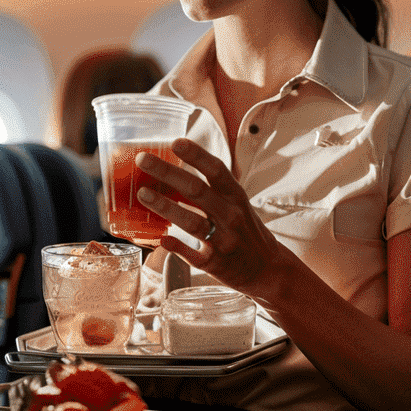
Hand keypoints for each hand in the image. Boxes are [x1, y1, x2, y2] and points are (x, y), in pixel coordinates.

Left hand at [134, 137, 297, 296]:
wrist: (267, 268)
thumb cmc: (245, 230)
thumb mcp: (236, 204)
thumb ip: (211, 189)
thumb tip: (171, 169)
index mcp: (236, 196)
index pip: (217, 170)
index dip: (197, 155)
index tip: (176, 142)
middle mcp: (231, 216)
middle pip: (197, 190)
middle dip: (168, 173)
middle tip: (143, 160)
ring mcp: (224, 240)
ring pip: (192, 222)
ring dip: (166, 207)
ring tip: (143, 194)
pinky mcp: (216, 264)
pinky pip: (193, 255)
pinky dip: (177, 247)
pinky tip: (162, 239)